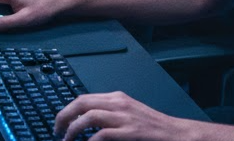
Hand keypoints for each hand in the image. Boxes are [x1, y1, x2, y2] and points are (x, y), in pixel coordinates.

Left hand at [54, 92, 199, 140]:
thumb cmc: (152, 127)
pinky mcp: (131, 131)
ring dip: (73, 129)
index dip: (67, 110)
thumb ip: (110, 114)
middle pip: (82, 102)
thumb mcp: (128, 114)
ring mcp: (125, 116)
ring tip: (66, 140)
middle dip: (64, 116)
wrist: (176, 133)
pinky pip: (103, 134)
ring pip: (89, 116)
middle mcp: (119, 103)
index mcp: (116, 98)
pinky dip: (90, 140)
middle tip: (57, 130)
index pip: (84, 98)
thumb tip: (85, 122)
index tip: (60, 122)